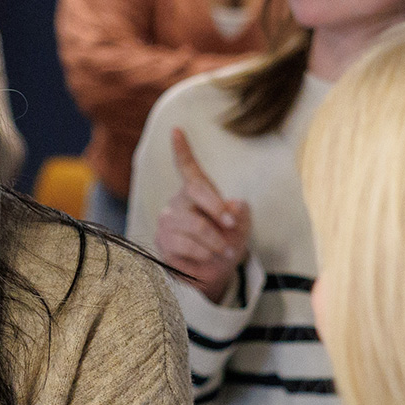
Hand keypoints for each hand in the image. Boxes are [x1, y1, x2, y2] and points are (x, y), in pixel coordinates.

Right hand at [154, 129, 250, 303]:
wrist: (214, 274)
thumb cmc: (227, 243)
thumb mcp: (242, 227)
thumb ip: (241, 214)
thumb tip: (234, 205)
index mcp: (196, 192)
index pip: (188, 168)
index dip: (182, 149)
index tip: (177, 130)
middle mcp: (178, 202)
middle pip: (197, 194)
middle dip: (219, 211)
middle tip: (233, 226)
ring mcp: (168, 221)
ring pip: (195, 225)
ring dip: (216, 241)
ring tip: (224, 251)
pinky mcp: (162, 242)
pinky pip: (185, 246)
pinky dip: (204, 254)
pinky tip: (206, 258)